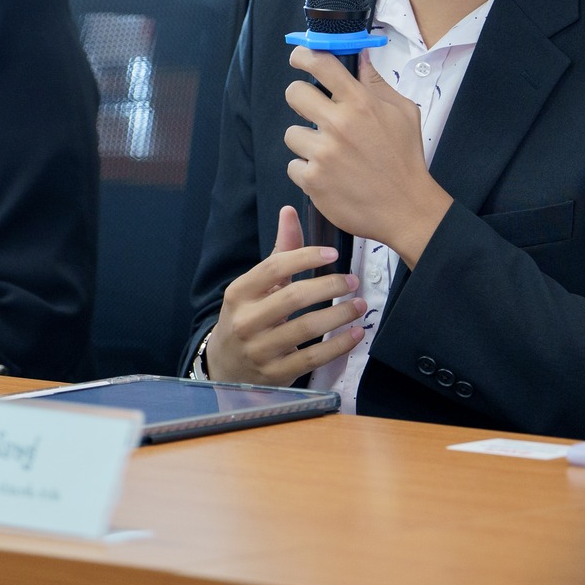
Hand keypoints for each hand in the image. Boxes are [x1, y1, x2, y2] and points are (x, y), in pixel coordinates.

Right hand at [206, 205, 366, 385]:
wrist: (225, 366)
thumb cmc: (247, 316)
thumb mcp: (256, 286)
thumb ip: (279, 251)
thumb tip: (289, 211)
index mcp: (239, 293)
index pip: (274, 268)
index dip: (305, 257)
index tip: (333, 253)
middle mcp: (246, 321)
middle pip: (293, 297)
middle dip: (329, 286)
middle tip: (352, 281)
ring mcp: (260, 350)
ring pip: (307, 328)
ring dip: (340, 314)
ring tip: (360, 305)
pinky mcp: (276, 374)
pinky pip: (313, 358)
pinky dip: (339, 345)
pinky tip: (356, 333)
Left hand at [283, 47, 451, 263]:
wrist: (406, 208)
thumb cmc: (406, 159)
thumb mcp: (403, 113)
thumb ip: (377, 84)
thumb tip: (360, 57)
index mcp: (360, 103)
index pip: (321, 64)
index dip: (303, 56)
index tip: (299, 59)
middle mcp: (338, 124)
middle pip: (294, 93)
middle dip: (300, 98)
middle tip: (313, 110)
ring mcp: (323, 154)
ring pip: (292, 133)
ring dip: (306, 142)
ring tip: (328, 153)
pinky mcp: (313, 181)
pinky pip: (294, 166)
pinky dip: (307, 171)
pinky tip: (328, 176)